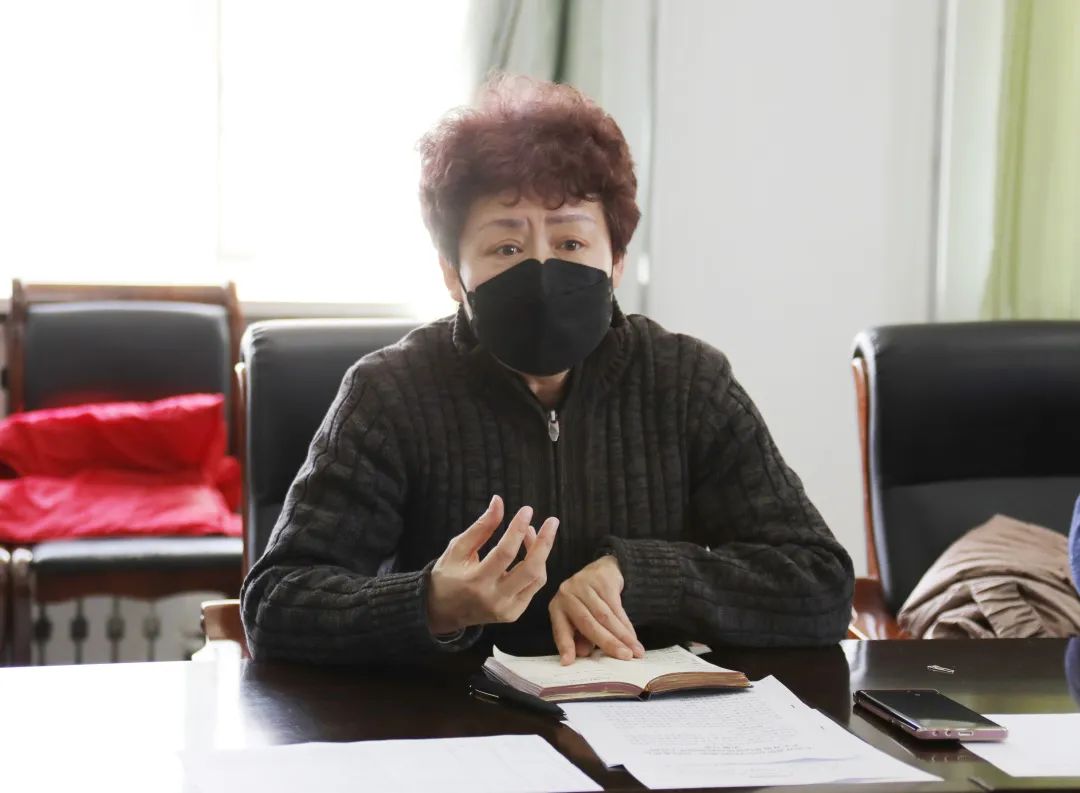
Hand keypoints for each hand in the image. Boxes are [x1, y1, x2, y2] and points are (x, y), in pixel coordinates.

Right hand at [427, 495, 558, 634]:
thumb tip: (499, 501)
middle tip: (552, 521)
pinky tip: (530, 551)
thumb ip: (481, 527)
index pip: (505, 553)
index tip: (527, 510)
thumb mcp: (458, 548)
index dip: (518, 529)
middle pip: (531, 570)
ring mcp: (507, 610)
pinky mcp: (514, 614)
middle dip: (544, 543)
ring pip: (537, 578)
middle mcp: (494, 598)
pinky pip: (534, 587)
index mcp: (476, 581)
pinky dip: (536, 566)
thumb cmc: (448, 575)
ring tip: (532, 531)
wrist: (442, 612)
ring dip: (540, 552)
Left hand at [548, 555, 644, 664]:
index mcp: (557, 608)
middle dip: (608, 642)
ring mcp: (583, 585)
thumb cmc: (588, 603)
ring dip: (622, 636)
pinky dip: (626, 624)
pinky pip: (616, 606)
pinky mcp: (601, 580)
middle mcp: (567, 595)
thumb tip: (582, 654)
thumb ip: (580, 638)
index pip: (561, 630)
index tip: (568, 662)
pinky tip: (633, 636)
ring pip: (605, 616)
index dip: (566, 646)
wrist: (602, 571)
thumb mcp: (580, 621)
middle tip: (624, 657)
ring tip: (635, 651)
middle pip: (588, 623)